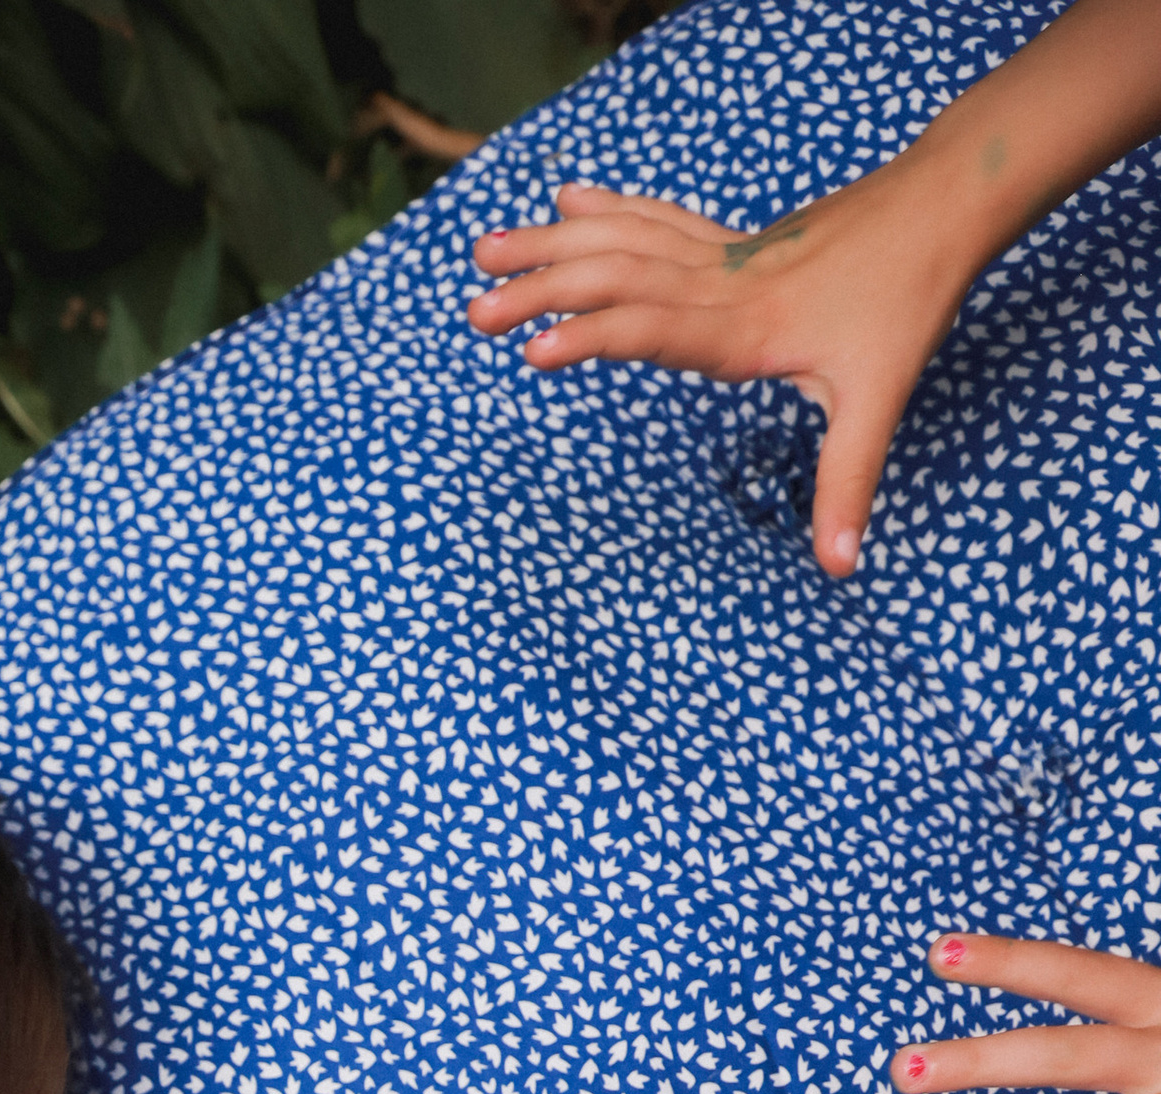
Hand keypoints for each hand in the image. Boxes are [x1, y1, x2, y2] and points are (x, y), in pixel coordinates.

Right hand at [466, 172, 963, 577]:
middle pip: (617, 278)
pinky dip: (604, 212)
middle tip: (473, 310)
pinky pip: (654, 222)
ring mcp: (723, 257)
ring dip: (551, 245)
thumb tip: (839, 567)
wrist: (944, 207)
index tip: (533, 350)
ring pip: (623, 242)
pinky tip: (565, 203)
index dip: (594, 338)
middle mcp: (721, 285)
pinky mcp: (733, 243)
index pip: (654, 328)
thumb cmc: (910, 301)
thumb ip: (848, 483)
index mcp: (746, 328)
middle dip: (542, 291)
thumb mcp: (881, 399)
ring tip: (485, 249)